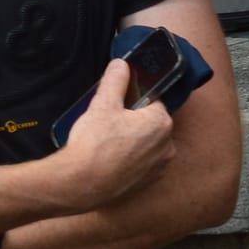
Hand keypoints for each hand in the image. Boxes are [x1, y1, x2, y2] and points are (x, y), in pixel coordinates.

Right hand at [52, 57, 176, 207]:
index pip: (152, 102)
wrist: (81, 184)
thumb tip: (121, 64)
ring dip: (133, 142)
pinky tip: (110, 161)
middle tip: (108, 124)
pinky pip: (141, 165)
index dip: (133, 101)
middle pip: (151, 124)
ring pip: (147, 145)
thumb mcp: (102, 104)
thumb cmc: (94, 142)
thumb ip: (115, 80)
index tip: (116, 105)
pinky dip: (130, 161)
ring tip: (106, 144)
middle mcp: (167, 146)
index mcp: (161, 122)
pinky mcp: (147, 185)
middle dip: (134, 122)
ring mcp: (159, 168)